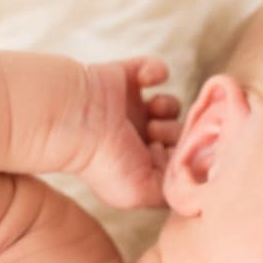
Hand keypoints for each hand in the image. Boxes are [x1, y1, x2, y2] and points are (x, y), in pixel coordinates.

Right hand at [69, 57, 182, 208]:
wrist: (74, 122)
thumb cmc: (103, 163)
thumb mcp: (138, 194)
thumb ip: (168, 191)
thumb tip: (188, 179)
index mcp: (140, 162)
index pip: (178, 157)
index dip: (183, 154)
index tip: (172, 153)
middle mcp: (137, 136)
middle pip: (179, 132)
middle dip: (175, 133)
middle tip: (155, 135)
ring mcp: (132, 107)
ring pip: (171, 105)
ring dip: (169, 106)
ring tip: (152, 112)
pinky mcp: (127, 77)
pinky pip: (156, 68)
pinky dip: (156, 70)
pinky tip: (145, 81)